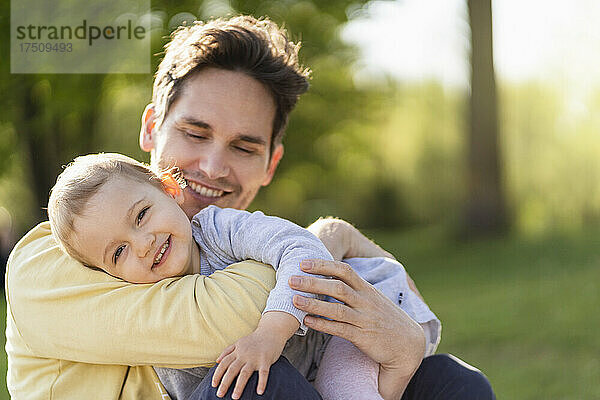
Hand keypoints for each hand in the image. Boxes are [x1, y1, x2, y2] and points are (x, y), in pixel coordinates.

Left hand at [212, 328, 285, 398]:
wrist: (271, 331)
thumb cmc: (255, 339)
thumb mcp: (239, 342)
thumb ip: (228, 350)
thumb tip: (216, 361)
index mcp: (237, 351)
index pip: (224, 363)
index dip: (217, 374)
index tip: (213, 385)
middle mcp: (244, 355)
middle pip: (232, 370)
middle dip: (224, 383)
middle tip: (219, 394)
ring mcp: (255, 358)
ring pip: (245, 373)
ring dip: (239, 386)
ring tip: (235, 397)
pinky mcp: (266, 360)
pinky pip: (263, 373)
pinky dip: (261, 382)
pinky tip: (259, 392)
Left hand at [289, 259, 424, 398]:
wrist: (408, 345)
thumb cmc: (384, 319)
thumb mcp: (372, 299)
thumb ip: (354, 288)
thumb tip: (330, 276)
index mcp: (367, 289)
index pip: (344, 270)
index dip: (323, 265)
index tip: (303, 263)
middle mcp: (366, 301)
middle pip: (338, 287)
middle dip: (313, 282)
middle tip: (291, 279)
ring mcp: (364, 319)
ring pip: (337, 309)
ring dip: (314, 304)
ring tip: (294, 300)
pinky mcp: (363, 337)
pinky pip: (340, 330)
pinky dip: (323, 325)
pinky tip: (307, 321)